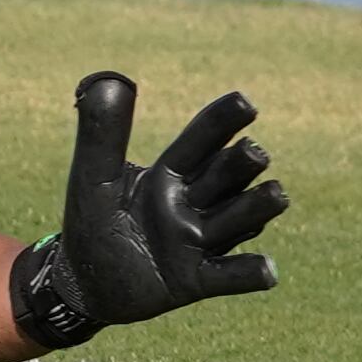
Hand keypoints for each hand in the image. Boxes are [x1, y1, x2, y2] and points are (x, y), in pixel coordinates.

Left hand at [23, 72, 287, 341]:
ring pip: (238, 221)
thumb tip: (110, 79)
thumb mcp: (94, 177)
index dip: (221, 122)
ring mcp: (199, 242)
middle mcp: (194, 204)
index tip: (244, 101)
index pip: (201, 142)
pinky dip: (249, 273)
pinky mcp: (198, 280)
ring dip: (256, 209)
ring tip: (276, 194)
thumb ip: (102, 134)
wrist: (85, 281)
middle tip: (252, 152)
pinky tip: (266, 270)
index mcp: (171, 174)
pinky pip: (230, 276)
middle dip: (240, 165)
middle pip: (226, 178)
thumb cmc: (94, 221)